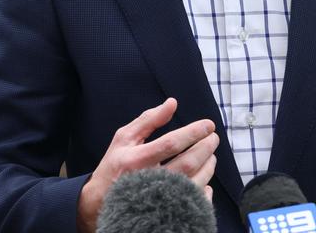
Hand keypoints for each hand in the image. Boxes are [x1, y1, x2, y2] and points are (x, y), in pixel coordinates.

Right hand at [76, 98, 217, 232]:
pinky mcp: (167, 212)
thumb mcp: (124, 138)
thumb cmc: (114, 167)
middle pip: (187, 163)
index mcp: (136, 160)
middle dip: (206, 147)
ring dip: (208, 166)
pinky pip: (194, 202)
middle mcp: (148, 181)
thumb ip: (148, 120)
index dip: (193, 132)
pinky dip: (204, 190)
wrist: (102, 202)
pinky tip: (204, 179)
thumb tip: (172, 103)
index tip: (209, 125)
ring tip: (210, 155)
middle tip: (213, 138)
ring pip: (195, 183)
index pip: (171, 143)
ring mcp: (159, 199)